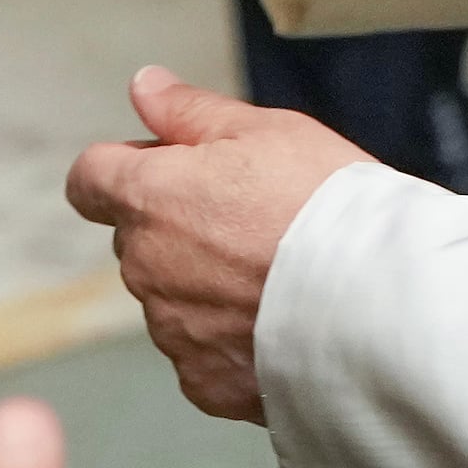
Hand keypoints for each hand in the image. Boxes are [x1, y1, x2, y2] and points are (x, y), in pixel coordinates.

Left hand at [65, 70, 366, 424]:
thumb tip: (143, 86)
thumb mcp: (265, 131)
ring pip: (170, 297)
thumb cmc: (324, 205)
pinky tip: (279, 324)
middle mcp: (144, 266)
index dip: (124, 168)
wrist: (378, 302)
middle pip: (137, 238)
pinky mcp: (203, 381)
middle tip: (250, 221)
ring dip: (203, 285)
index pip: (89, 179)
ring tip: (277, 277)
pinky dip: (229, 340)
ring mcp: (171, 330)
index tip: (166, 170)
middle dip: (176, 226)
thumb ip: (190, 112)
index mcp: (148, 197)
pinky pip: (201, 353)